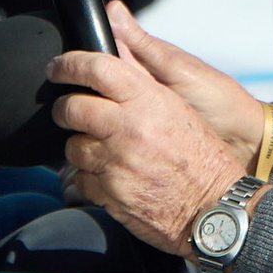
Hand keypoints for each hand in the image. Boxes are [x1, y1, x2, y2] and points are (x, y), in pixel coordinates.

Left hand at [48, 4, 264, 255]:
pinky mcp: (109, 194)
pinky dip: (90, 177)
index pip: (97, 68)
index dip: (70, 64)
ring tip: (101, 150)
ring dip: (80, 147)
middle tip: (67, 110)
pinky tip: (110, 176)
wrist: (215, 209)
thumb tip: (111, 72)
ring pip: (73, 147)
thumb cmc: (204, 159)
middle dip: (64, 108)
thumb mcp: (179, 112)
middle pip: (72, 108)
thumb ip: (143, 91)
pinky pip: (82, 180)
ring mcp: (116, 164)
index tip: (58, 67)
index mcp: (148, 101)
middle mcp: (128, 129)